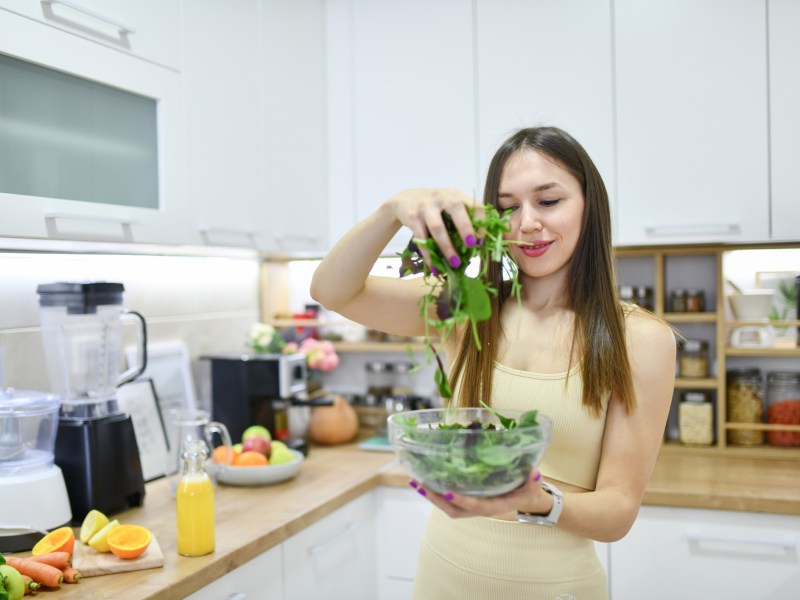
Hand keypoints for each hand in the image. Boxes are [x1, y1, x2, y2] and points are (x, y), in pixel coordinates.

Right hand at [388, 188, 481, 269]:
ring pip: (437, 227)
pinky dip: (428, 255)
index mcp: (456, 194)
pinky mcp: (412, 217)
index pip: (475, 204)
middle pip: (456, 208)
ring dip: (447, 247)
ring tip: (455, 264)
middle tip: (471, 246)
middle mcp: (441, 196)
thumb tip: (475, 247)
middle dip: (465, 228)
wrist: (403, 200)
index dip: (480, 223)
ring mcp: (425, 205)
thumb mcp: (448, 205)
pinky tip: (434, 266)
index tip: (481, 241)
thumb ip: (462, 219)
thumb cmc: (433, 207)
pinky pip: (422, 238)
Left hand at [409, 469, 552, 519]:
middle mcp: (480, 508)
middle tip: (421, 485)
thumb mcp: (533, 485)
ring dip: (431, 495)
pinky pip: (448, 499)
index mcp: (495, 506)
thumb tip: (534, 473)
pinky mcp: (467, 499)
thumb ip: (533, 480)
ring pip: (448, 506)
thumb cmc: (527, 489)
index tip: (448, 492)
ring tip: (415, 481)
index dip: (462, 500)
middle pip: (454, 510)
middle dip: (436, 499)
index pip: (477, 506)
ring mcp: (472, 505)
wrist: (525, 498)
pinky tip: (423, 479)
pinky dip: (435, 491)